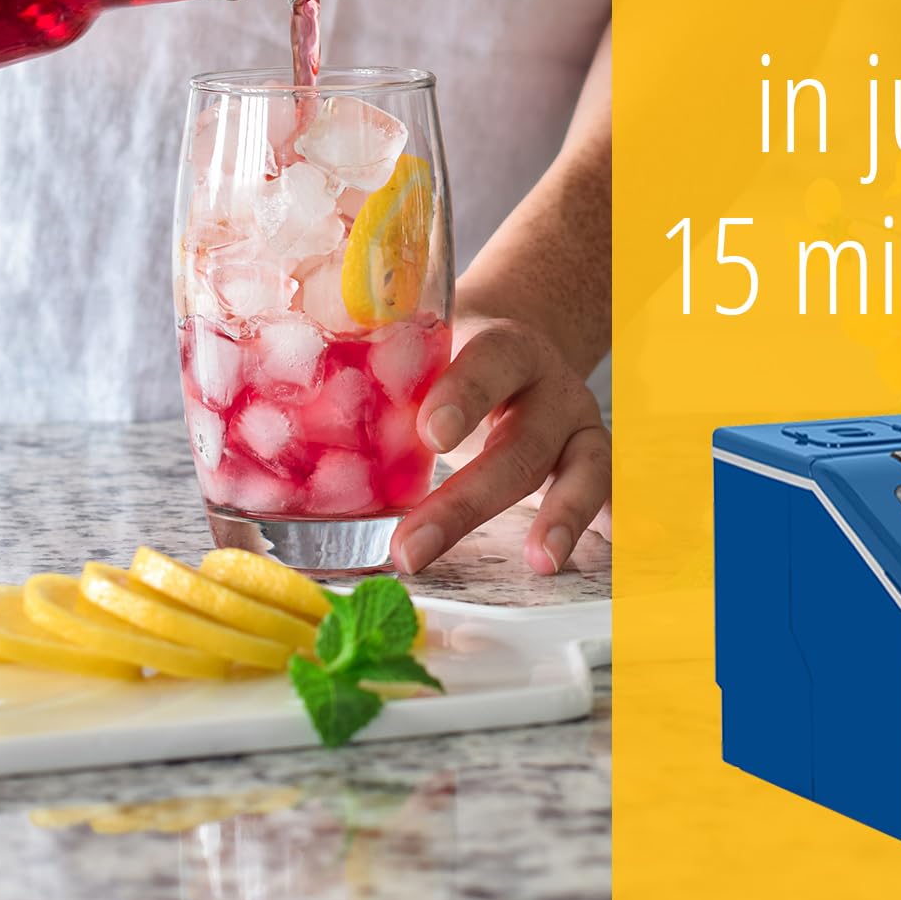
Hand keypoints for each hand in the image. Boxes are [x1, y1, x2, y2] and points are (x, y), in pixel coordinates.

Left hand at [389, 301, 611, 576]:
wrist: (517, 338)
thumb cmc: (453, 351)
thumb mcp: (424, 343)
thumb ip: (382, 373)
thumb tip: (291, 422)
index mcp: (502, 345)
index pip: (489, 363)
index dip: (464, 395)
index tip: (431, 433)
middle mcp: (548, 384)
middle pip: (519, 443)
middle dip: (467, 502)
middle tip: (411, 547)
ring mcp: (576, 423)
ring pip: (582, 467)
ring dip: (562, 516)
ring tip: (541, 561)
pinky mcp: (591, 456)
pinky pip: (608, 488)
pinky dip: (609, 517)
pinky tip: (604, 550)